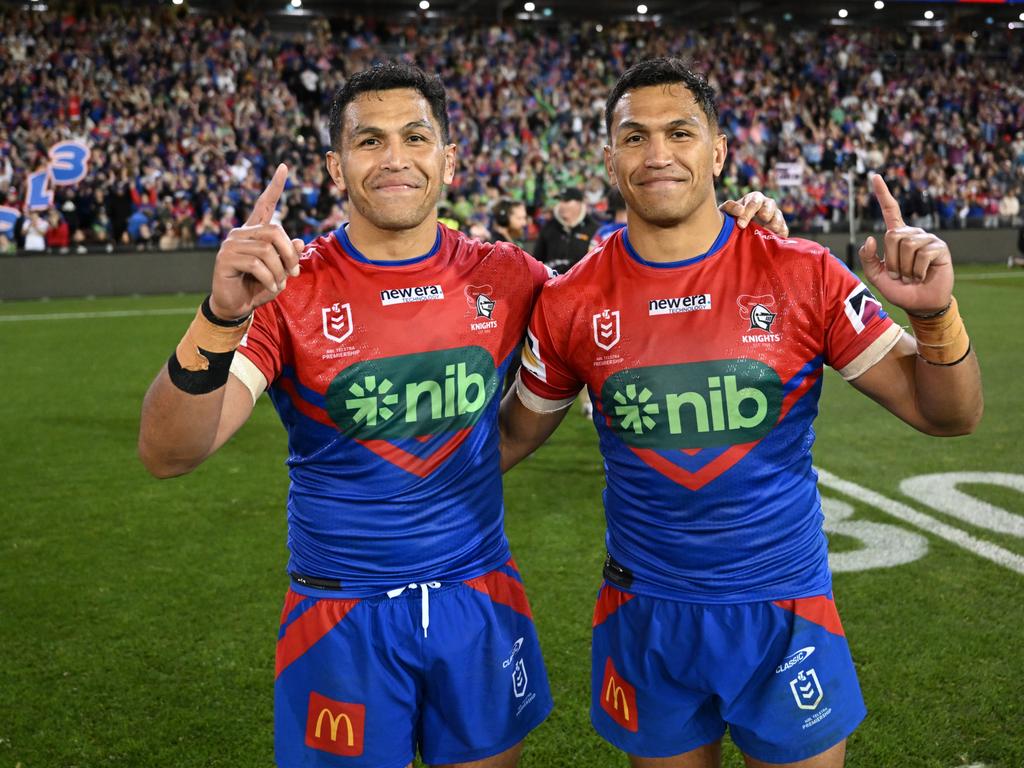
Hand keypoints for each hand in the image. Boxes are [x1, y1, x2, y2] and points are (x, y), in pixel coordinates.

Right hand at [209, 163, 303, 319]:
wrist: (236, 305)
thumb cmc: (258, 286)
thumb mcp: (280, 271)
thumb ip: (289, 255)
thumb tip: (298, 241)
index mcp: (254, 232)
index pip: (264, 205)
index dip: (274, 187)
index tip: (284, 168)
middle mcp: (241, 233)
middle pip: (275, 231)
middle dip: (289, 253)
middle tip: (294, 272)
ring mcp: (231, 244)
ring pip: (267, 250)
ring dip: (279, 270)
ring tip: (279, 282)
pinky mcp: (225, 258)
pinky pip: (257, 264)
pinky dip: (270, 278)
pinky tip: (270, 286)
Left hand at [720, 191, 788, 236]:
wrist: (736, 232)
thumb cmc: (730, 219)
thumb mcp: (726, 211)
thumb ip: (730, 207)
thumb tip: (740, 210)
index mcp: (754, 199)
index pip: (754, 202)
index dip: (748, 212)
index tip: (741, 225)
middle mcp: (767, 205)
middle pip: (770, 205)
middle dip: (766, 212)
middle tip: (762, 219)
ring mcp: (775, 216)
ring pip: (779, 217)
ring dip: (775, 223)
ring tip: (768, 230)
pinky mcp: (780, 228)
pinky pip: (783, 230)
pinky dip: (780, 234)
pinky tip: (774, 240)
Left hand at [858, 174, 952, 314]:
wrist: (921, 304)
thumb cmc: (900, 289)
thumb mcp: (877, 276)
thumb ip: (868, 258)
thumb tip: (871, 238)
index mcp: (897, 236)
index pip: (890, 211)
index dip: (882, 194)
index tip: (874, 176)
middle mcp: (912, 234)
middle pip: (892, 236)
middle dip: (892, 261)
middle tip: (901, 274)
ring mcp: (927, 239)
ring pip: (906, 246)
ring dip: (905, 268)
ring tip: (913, 275)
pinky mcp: (939, 248)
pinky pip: (922, 255)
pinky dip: (918, 271)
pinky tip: (924, 275)